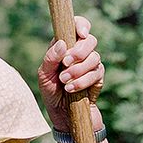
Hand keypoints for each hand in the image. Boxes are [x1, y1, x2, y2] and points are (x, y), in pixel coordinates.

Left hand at [37, 16, 104, 131]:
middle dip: (78, 51)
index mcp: (65, 46)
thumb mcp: (44, 76)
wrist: (63, 117)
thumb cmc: (52, 93)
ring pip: (94, 57)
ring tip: (64, 81)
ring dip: (77, 70)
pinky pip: (96, 73)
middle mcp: (80, 53)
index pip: (77, 26)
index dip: (81, 25)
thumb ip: (50, 58)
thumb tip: (61, 43)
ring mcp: (91, 65)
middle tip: (65, 63)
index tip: (80, 34)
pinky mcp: (98, 78)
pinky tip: (71, 89)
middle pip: (90, 40)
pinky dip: (82, 81)